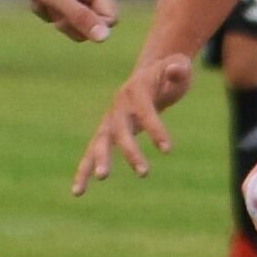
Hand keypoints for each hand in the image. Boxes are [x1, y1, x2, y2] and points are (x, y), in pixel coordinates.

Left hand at [0, 0, 115, 42]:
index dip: (90, 26)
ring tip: (39, 0)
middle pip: (92, 20)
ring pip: (73, 17)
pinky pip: (58, 10)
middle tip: (50, 8)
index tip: (65, 20)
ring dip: (55, 16)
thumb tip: (104, 38)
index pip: (110, 17)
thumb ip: (79, 17)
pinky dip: (45, 8)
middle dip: (70, 22)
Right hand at [71, 53, 195, 194]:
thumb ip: (178, 68)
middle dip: (129, 151)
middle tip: (144, 172)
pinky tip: (78, 192)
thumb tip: (175, 71)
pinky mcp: (106, 133)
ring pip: (100, 142)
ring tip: (101, 178)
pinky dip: (84, 172)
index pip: (145, 112)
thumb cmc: (169, 73)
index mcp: (136, 90)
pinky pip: (92, 153)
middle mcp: (118, 106)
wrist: (149, 76)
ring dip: (99, 161)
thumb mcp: (178, 65)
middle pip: (119, 130)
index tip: (168, 150)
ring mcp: (109, 120)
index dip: (155, 129)